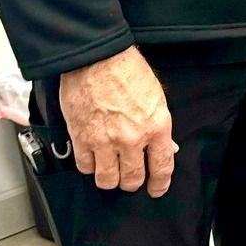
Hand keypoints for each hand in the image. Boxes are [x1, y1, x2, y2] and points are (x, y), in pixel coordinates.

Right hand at [58, 46, 176, 195]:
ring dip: (109, 177)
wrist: (96, 57)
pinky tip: (93, 157)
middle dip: (132, 181)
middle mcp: (132, 139)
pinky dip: (89, 165)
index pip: (162, 168)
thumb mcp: (156, 97)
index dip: (159, 184)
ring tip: (110, 168)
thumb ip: (159, 127)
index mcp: (156, 127)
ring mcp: (105, 141)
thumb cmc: (126, 70)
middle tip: (130, 175)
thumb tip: (165, 148)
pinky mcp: (81, 138)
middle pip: (132, 179)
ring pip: (107, 180)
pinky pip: (85, 167)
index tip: (156, 189)